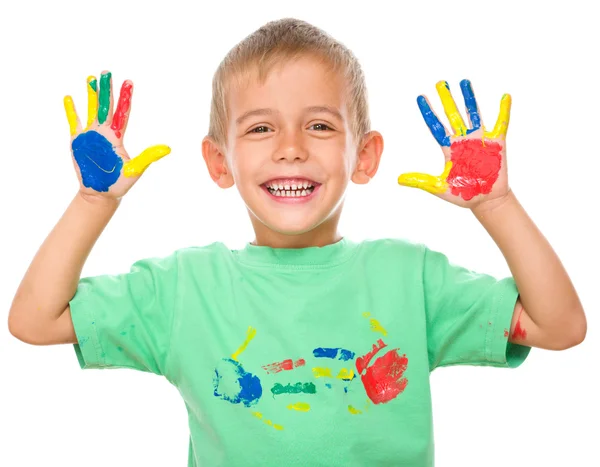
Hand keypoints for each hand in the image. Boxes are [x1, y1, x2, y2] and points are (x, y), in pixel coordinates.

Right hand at [63, 71, 170, 198]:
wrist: (101, 193)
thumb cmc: (120, 183)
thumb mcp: (135, 170)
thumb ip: (148, 157)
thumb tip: (167, 148)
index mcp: (117, 137)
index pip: (122, 113)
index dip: (125, 98)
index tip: (129, 82)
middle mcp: (105, 132)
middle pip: (106, 106)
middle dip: (106, 90)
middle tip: (107, 72)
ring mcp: (91, 135)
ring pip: (91, 109)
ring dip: (90, 94)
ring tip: (91, 78)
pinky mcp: (77, 140)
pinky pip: (74, 122)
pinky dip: (71, 110)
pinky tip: (69, 97)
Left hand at [397, 80, 510, 207]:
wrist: (485, 201)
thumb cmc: (463, 193)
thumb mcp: (438, 187)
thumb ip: (420, 181)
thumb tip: (398, 179)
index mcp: (449, 148)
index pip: (436, 126)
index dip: (428, 112)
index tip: (420, 97)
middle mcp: (463, 140)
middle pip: (453, 115)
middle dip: (447, 99)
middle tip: (440, 83)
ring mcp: (480, 140)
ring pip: (473, 114)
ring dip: (469, 98)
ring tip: (463, 82)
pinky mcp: (497, 144)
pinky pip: (501, 124)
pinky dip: (503, 111)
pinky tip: (505, 96)